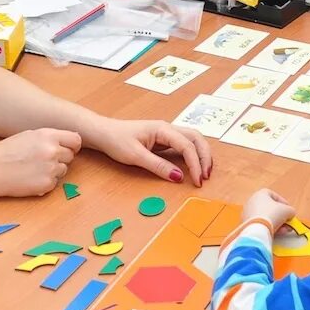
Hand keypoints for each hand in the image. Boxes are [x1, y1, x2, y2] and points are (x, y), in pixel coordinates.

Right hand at [0, 128, 81, 197]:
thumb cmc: (6, 151)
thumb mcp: (28, 135)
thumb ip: (49, 137)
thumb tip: (68, 142)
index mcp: (48, 135)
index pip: (75, 140)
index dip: (72, 145)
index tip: (67, 149)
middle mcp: (52, 151)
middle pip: (70, 156)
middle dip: (61, 158)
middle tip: (43, 160)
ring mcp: (51, 169)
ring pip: (63, 170)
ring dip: (53, 170)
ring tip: (33, 168)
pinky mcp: (47, 185)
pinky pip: (55, 182)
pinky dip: (46, 182)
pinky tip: (30, 178)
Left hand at [87, 118, 211, 185]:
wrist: (104, 133)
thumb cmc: (116, 140)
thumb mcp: (135, 156)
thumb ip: (158, 166)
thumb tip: (178, 177)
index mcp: (162, 129)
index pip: (187, 146)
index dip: (195, 164)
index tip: (197, 181)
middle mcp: (168, 129)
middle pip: (196, 138)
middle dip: (205, 157)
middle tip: (206, 176)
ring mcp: (166, 134)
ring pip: (192, 140)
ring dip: (201, 155)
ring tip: (204, 172)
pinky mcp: (163, 140)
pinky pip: (184, 146)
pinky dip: (192, 156)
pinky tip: (193, 167)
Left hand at [241, 188, 295, 230]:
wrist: (258, 229)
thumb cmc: (273, 214)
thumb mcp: (288, 210)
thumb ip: (290, 210)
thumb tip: (290, 214)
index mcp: (260, 194)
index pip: (273, 195)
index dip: (282, 202)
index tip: (289, 209)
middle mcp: (252, 201)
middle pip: (270, 208)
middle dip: (281, 215)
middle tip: (288, 221)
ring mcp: (248, 213)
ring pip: (266, 217)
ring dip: (277, 223)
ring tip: (285, 230)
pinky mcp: (247, 224)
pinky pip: (260, 224)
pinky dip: (269, 227)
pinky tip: (277, 233)